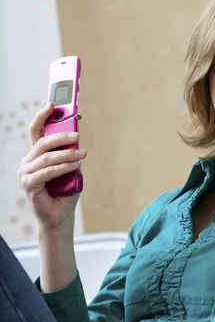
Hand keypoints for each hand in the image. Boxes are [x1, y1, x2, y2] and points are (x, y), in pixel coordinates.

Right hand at [18, 103, 86, 232]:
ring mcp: (26, 173)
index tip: (53, 104)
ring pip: (47, 157)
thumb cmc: (65, 193)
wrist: (60, 217)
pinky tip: (75, 166)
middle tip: (77, 136)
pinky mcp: (29, 184)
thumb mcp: (70, 169)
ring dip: (67, 154)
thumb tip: (76, 139)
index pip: (36, 131)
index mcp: (36, 156)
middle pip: (42, 142)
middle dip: (61, 136)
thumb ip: (69, 155)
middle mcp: (27, 162)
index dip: (42, 116)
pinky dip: (63, 167)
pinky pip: (48, 171)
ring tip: (82, 154)